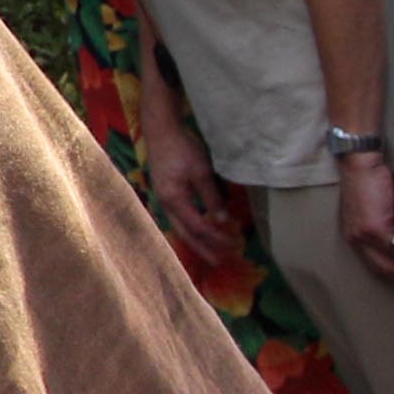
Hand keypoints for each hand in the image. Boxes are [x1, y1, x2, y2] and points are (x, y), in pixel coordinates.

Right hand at [136, 111, 239, 263]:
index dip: (215, 238)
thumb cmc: (182, 149)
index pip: (198, 227)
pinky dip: (191, 227)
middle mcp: (165, 204)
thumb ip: (212, 197)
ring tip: (210, 250)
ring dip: (197, 239)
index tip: (233, 245)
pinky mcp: (165, 193)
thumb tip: (223, 221)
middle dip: (203, 248)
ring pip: (180, 227)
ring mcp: (163, 198)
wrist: (160, 130)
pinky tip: (198, 229)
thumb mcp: (202, 172)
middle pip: (185, 233)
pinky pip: (178, 218)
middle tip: (218, 262)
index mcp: (174, 200)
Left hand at [336, 150, 393, 284]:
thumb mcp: (382, 214)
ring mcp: (363, 235)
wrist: (363, 164)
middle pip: (382, 268)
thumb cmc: (372, 185)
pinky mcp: (374, 228)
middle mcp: (355, 240)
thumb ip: (391, 230)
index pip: (374, 264)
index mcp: (354, 238)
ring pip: (393, 261)